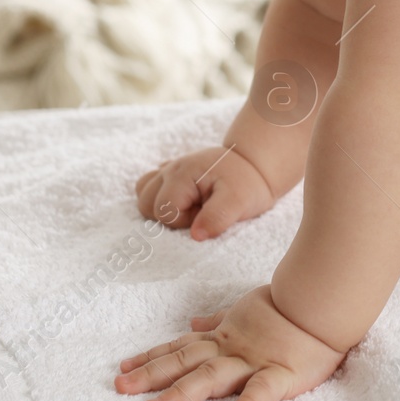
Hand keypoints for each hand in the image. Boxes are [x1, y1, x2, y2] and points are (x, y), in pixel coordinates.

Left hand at [116, 284, 346, 400]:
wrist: (325, 299)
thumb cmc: (289, 306)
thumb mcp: (247, 310)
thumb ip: (219, 320)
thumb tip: (193, 322)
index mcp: (225, 337)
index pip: (181, 348)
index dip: (151, 357)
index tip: (123, 367)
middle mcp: (232, 350)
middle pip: (185, 362)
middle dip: (151, 375)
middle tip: (120, 386)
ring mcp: (254, 362)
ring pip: (211, 377)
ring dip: (181, 392)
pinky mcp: (282, 374)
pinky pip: (263, 392)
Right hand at [136, 144, 278, 241]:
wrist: (255, 164)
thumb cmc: (247, 183)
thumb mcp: (239, 201)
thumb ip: (217, 217)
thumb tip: (196, 236)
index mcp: (182, 174)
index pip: (164, 212)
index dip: (184, 221)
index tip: (205, 213)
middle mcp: (170, 169)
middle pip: (145, 204)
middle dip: (169, 216)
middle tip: (197, 212)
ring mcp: (169, 168)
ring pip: (144, 194)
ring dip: (162, 207)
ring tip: (190, 207)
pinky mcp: (172, 173)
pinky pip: (150, 186)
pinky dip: (162, 197)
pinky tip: (185, 198)